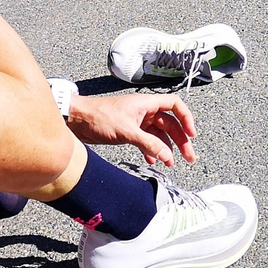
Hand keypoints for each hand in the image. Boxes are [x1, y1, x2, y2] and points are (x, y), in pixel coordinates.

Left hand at [67, 93, 197, 165]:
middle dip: (180, 140)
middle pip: (170, 124)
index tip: (191, 135)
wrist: (76, 120)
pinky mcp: (128, 131)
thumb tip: (168, 156)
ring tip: (172, 164)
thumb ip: (149, 144)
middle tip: (189, 157)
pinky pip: (146, 141)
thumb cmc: (99, 117)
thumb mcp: (127, 131)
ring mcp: (137, 121)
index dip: (186, 118)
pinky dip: (152, 150)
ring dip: (167, 148)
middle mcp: (144, 111)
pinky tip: (153, 161)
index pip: (175, 105)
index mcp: (147, 104)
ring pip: (159, 134)